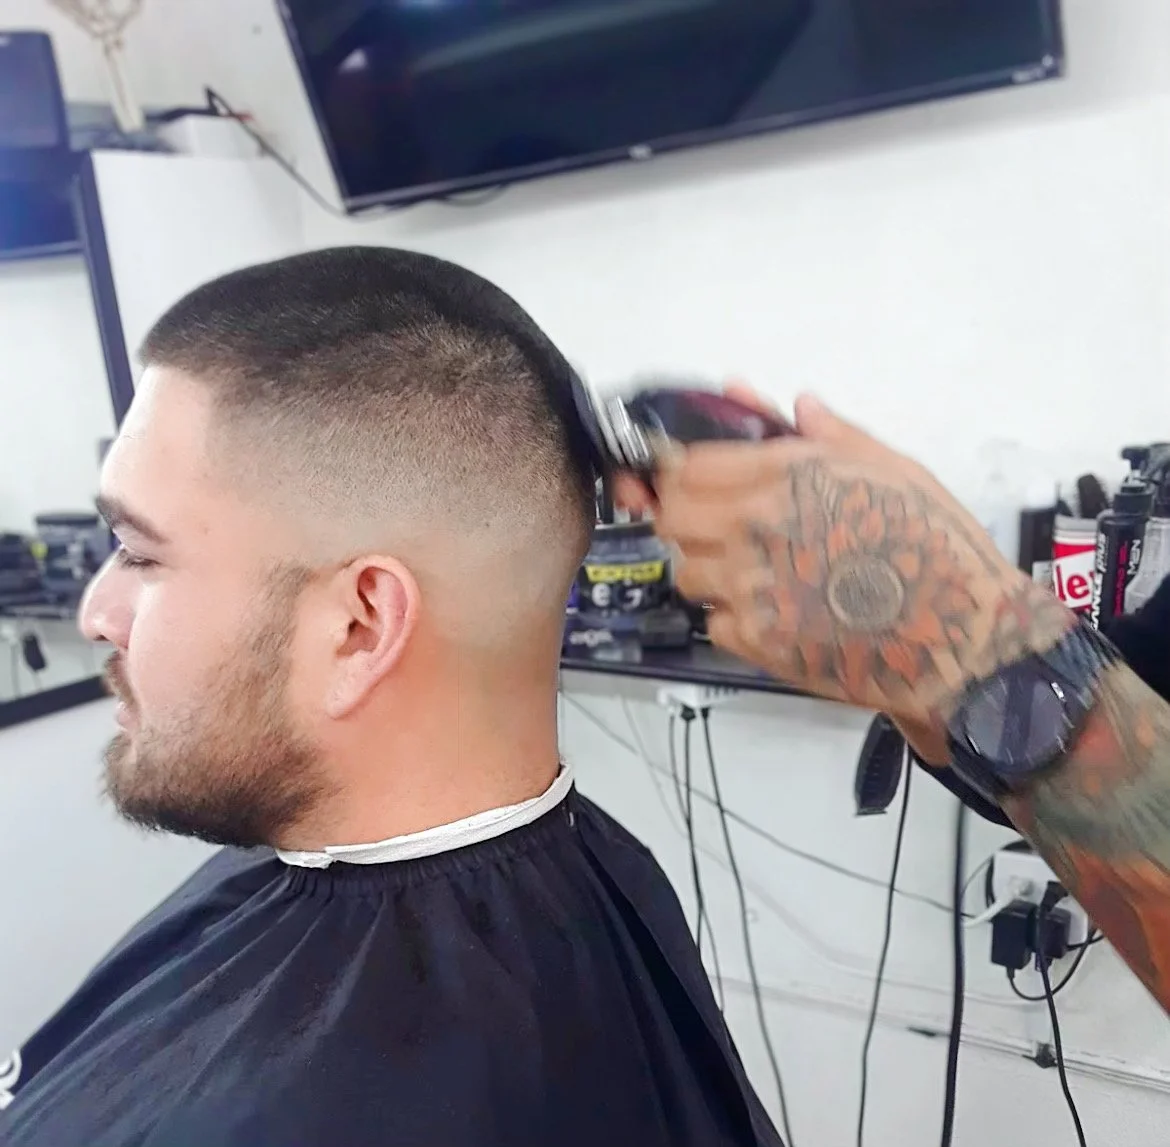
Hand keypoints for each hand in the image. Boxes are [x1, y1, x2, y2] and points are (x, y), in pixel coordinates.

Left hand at [615, 390, 1072, 742]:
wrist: (961, 636)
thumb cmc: (938, 549)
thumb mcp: (897, 471)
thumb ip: (834, 436)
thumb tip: (797, 404)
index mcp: (789, 476)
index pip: (689, 465)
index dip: (681, 471)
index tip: (688, 479)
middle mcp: (758, 527)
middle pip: (671, 515)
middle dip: (684, 518)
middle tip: (712, 526)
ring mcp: (752, 587)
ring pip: (685, 571)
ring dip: (708, 570)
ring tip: (749, 573)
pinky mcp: (757, 642)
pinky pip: (713, 623)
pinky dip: (732, 621)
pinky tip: (771, 614)